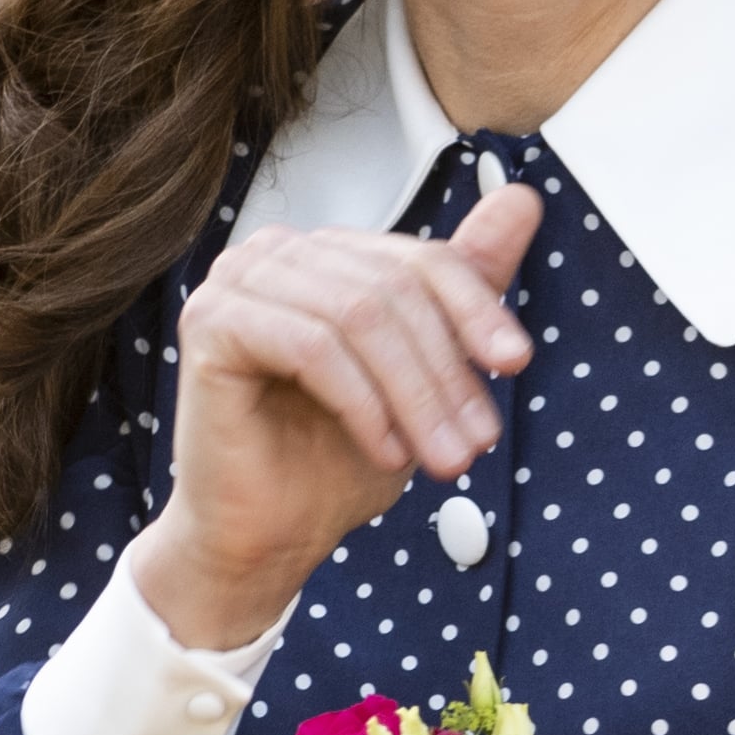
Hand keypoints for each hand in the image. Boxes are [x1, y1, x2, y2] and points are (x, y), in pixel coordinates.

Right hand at [133, 182, 541, 645]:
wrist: (267, 537)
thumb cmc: (333, 458)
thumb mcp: (425, 370)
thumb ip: (466, 284)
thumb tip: (523, 197)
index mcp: (326, 254)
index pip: (421, 258)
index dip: (476, 309)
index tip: (514, 364)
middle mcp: (277, 252)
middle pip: (394, 287)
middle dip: (446, 372)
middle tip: (475, 442)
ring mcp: (237, 280)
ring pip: (359, 316)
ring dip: (413, 396)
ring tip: (439, 457)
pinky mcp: (210, 322)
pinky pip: (312, 347)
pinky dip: (362, 403)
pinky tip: (384, 451)